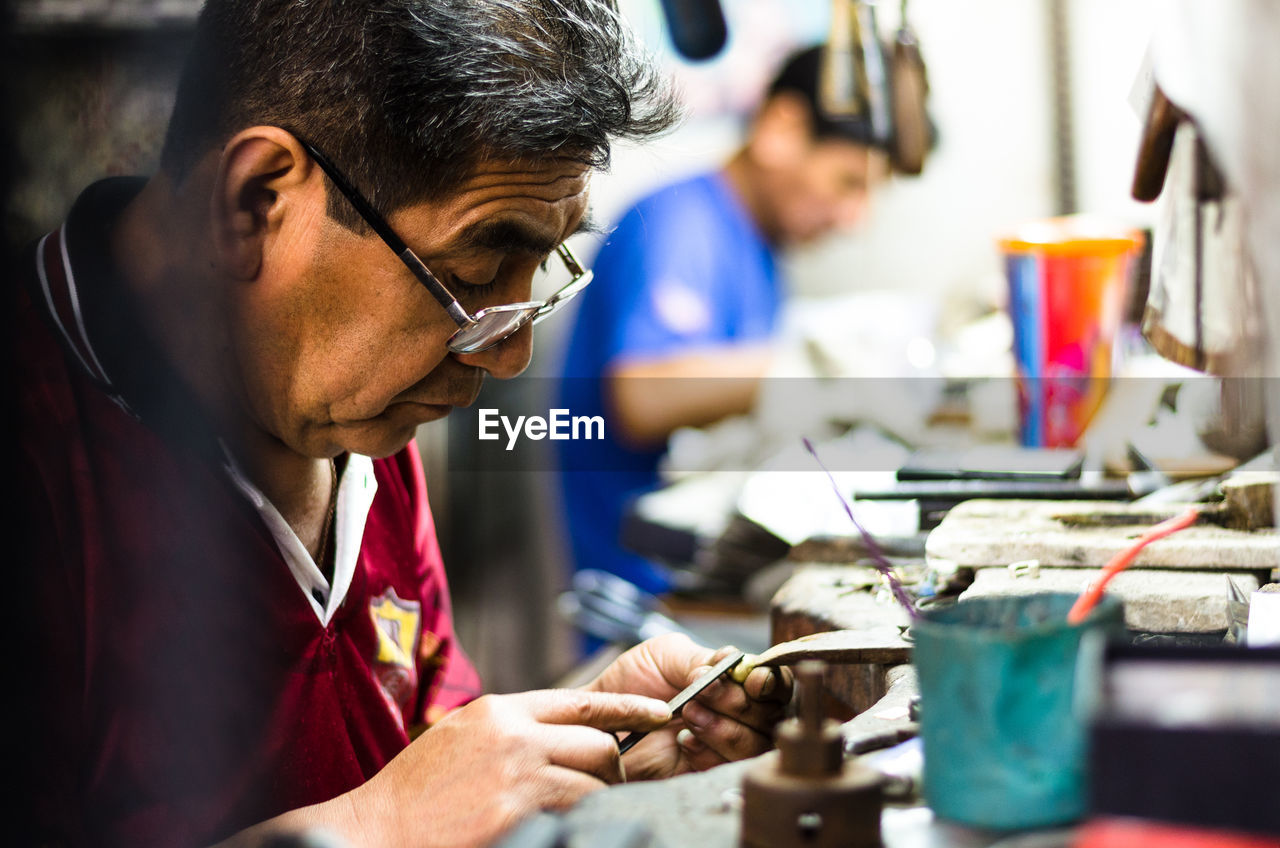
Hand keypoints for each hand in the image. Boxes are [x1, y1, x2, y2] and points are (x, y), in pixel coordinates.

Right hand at [350, 689, 670, 847]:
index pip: (582, 701)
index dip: (629, 707)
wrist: (377, 831)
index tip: (661, 713)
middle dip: (612, 770)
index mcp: (500, 710)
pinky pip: (574, 813)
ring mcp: (518, 773)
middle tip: (605, 790)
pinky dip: (578, 822)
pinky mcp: (518, 811)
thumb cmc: (415, 796)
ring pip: (593, 782)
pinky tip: (560, 827)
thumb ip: (511, 732)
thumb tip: (557, 739)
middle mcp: (514, 734)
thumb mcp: (461, 741)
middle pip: (598, 743)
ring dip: (595, 802)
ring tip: (575, 815)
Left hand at [583, 633, 791, 779]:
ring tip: (688, 716)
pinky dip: (709, 753)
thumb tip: (733, 666)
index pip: (774, 683)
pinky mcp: (708, 772)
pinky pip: (729, 769)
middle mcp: (736, 713)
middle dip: (737, 703)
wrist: (601, 717)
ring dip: (723, 728)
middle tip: (700, 695)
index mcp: (732, 680)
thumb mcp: (666, 654)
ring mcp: (724, 745)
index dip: (770, 682)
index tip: (751, 681)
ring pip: (755, 744)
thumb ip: (702, 659)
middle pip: (770, 715)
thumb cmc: (631, 681)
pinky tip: (685, 743)